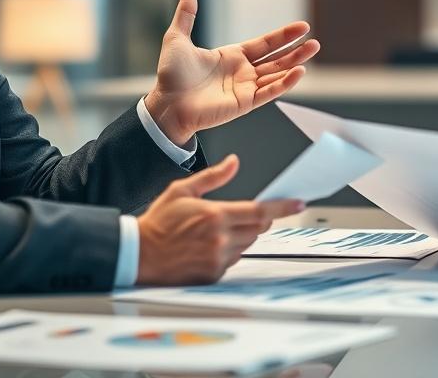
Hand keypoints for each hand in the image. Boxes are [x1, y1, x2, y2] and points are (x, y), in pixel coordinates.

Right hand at [136, 154, 303, 285]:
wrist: (138, 254)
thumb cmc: (158, 222)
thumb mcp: (182, 190)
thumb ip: (213, 177)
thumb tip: (234, 162)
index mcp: (216, 215)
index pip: (260, 210)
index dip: (283, 207)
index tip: (299, 203)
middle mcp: (220, 239)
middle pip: (258, 228)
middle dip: (258, 219)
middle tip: (242, 213)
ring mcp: (218, 259)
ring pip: (247, 243)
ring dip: (242, 235)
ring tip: (214, 230)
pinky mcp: (213, 274)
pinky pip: (233, 259)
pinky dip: (229, 250)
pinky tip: (208, 245)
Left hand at [145, 0, 320, 145]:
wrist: (166, 103)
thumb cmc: (170, 75)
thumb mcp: (177, 38)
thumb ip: (186, 14)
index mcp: (231, 56)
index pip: (265, 44)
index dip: (283, 36)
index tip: (302, 27)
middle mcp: (242, 72)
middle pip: (276, 59)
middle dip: (296, 50)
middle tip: (315, 42)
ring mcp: (245, 88)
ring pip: (277, 74)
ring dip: (295, 63)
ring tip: (312, 51)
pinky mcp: (245, 103)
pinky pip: (269, 91)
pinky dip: (285, 82)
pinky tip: (298, 72)